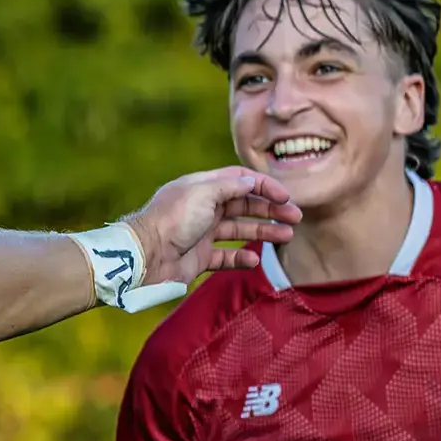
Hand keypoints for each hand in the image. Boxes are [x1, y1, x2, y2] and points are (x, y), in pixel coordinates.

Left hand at [123, 167, 297, 291]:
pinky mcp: (199, 258)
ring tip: (286, 236)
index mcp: (203, 188)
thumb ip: (229, 186)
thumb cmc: (171, 220)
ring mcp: (202, 234)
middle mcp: (204, 209)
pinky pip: (226, 257)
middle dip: (271, 210)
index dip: (265, 187)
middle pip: (244, 206)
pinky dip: (241, 258)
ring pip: (240, 231)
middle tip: (295, 218)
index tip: (286, 197)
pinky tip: (255, 259)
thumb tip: (251, 182)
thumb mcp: (203, 193)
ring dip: (264, 232)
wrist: (145, 257)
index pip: (240, 181)